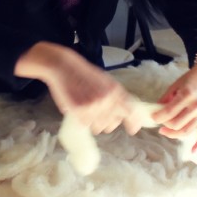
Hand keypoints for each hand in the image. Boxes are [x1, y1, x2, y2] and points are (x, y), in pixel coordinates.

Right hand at [17, 43, 141, 134]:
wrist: (63, 66)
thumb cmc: (84, 74)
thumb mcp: (107, 81)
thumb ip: (119, 96)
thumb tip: (128, 112)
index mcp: (115, 90)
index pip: (130, 112)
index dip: (133, 123)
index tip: (132, 130)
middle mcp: (106, 99)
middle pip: (113, 123)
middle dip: (108, 121)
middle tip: (100, 112)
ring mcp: (92, 106)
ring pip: (99, 128)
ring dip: (94, 122)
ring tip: (88, 108)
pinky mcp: (78, 111)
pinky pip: (85, 125)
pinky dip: (82, 119)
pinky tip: (79, 107)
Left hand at [152, 50, 196, 149]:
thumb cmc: (192, 77)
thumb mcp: (176, 84)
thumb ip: (166, 98)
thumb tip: (156, 111)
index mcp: (187, 94)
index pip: (169, 112)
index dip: (158, 117)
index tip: (153, 118)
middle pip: (177, 123)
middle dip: (165, 125)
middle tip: (160, 122)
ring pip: (187, 130)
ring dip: (174, 133)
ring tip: (165, 130)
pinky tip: (192, 151)